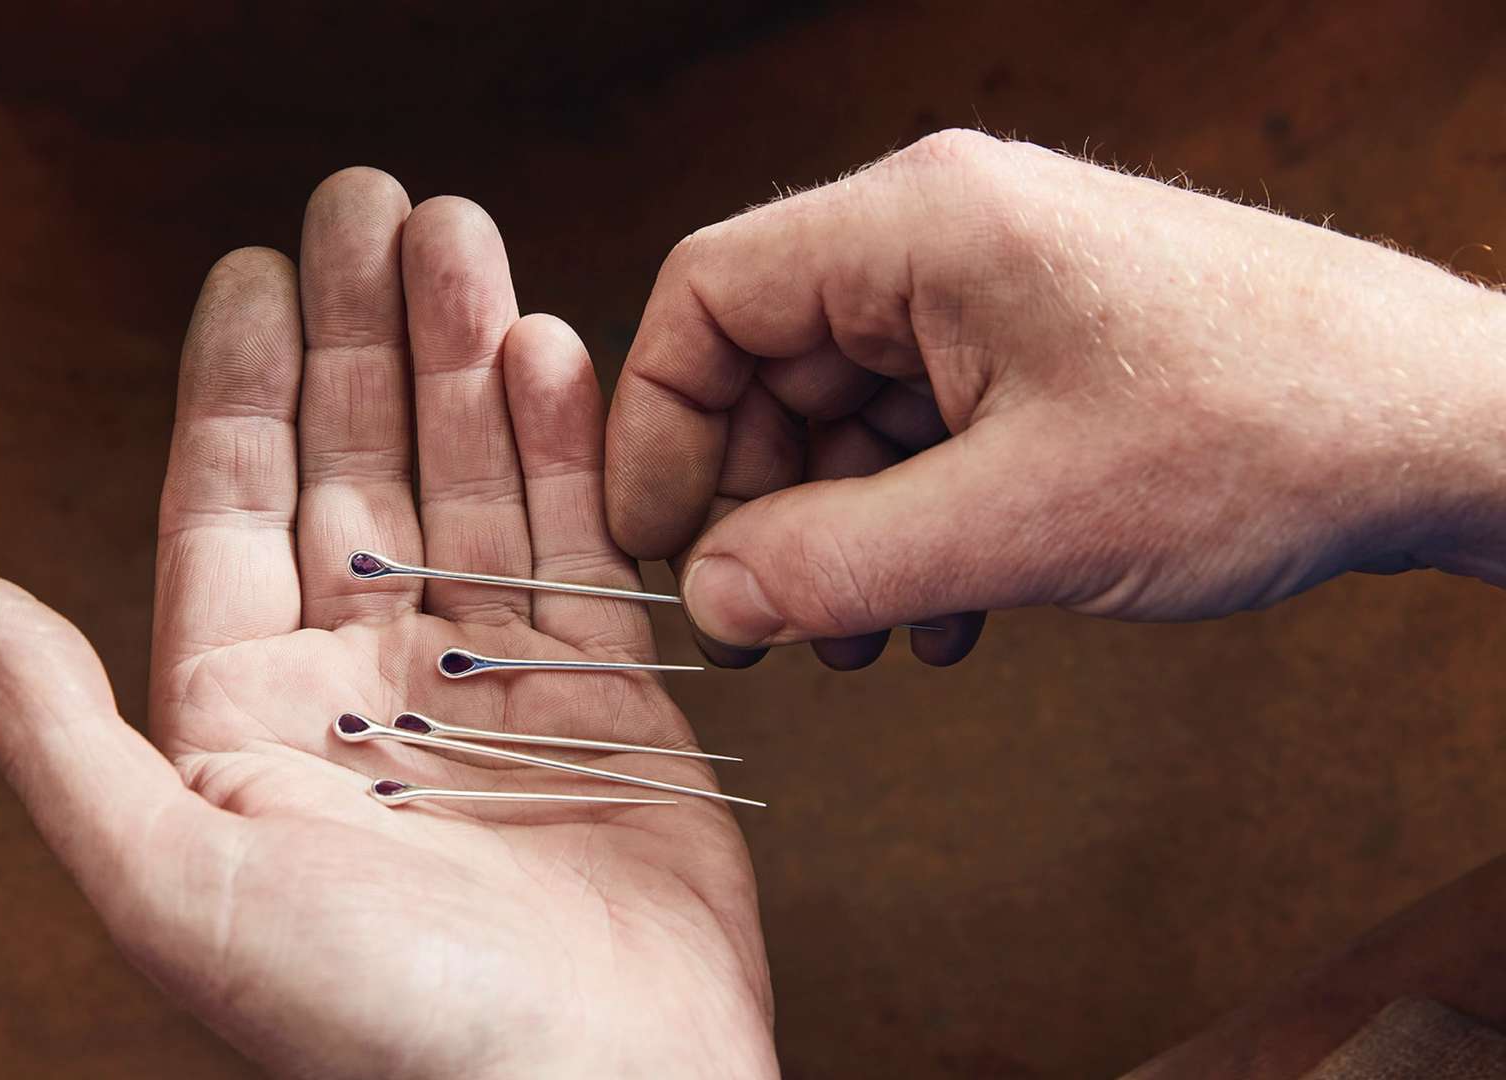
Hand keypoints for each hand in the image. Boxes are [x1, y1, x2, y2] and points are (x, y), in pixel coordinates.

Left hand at [0, 170, 774, 1078]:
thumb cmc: (375, 1024)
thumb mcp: (174, 884)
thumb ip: (60, 736)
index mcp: (245, 719)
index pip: (230, 510)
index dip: (238, 382)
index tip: (254, 265)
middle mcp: (360, 685)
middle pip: (353, 468)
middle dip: (361, 334)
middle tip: (374, 202)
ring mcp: (485, 684)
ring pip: (467, 482)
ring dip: (464, 359)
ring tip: (465, 236)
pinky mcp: (602, 697)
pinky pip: (576, 543)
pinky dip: (564, 447)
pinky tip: (547, 349)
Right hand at [606, 130, 1505, 656]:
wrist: (1444, 425)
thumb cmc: (1266, 429)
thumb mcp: (1022, 520)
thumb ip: (838, 563)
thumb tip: (711, 601)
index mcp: (919, 226)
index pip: (710, 295)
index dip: (661, 424)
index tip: (660, 543)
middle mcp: (943, 239)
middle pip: (769, 362)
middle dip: (756, 503)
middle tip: (763, 622)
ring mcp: (993, 293)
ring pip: (844, 411)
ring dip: (836, 534)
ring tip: (862, 638)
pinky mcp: (1036, 349)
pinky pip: (920, 432)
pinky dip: (908, 524)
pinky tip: (945, 613)